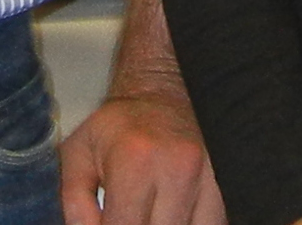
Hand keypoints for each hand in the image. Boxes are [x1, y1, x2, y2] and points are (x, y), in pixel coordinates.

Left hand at [62, 0, 222, 224]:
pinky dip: (191, 223)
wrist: (163, 90)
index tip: (112, 221)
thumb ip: (74, 203)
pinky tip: (172, 214)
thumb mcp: (78, 153)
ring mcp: (210, 179)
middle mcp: (178, 171)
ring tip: (152, 213)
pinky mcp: (226, 185)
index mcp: (136, 162)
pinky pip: (212, 223)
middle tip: (131, 215)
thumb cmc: (119, 126)